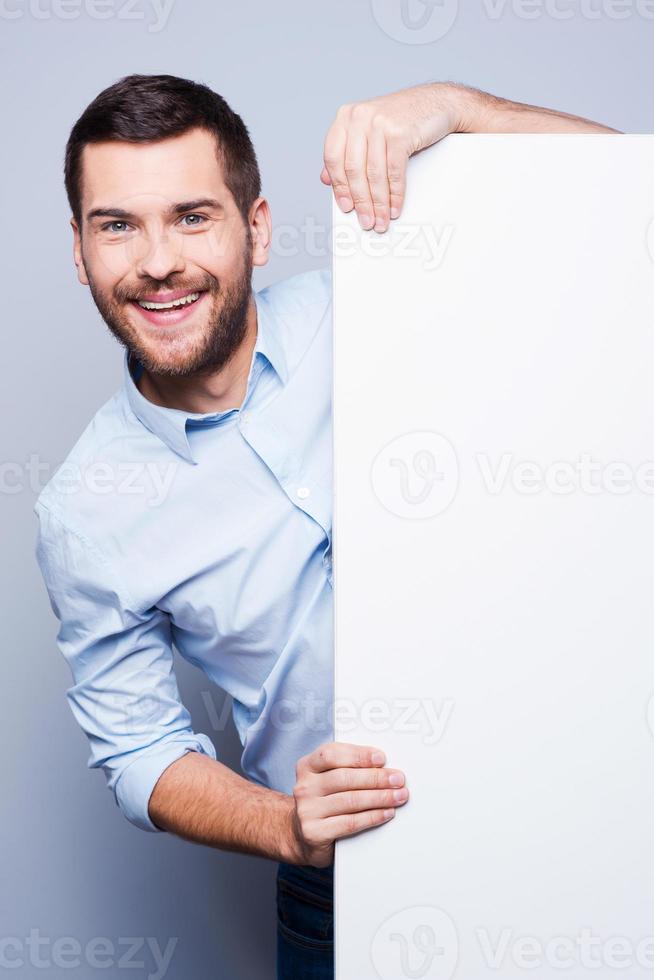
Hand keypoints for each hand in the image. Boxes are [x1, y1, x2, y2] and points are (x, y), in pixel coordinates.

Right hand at [288, 742, 408, 867]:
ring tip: (398, 796)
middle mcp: (304, 787)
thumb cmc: (324, 800)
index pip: (331, 754)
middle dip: (376, 778)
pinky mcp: (314, 832)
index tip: (381, 758)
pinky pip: (350, 823)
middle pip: (344, 778)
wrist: (303, 834)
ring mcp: (307, 810)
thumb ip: (348, 767)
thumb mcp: (328, 777)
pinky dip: (372, 817)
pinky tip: (386, 813)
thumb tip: (383, 765)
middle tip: (397, 779)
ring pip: (350, 800)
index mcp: (307, 766)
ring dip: (379, 798)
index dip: (358, 755)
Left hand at [321, 82, 465, 233]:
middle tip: (366, 221)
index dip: (339, 187)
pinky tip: (394, 207)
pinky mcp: (400, 132)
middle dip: (361, 201)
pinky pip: (393, 172)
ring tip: (381, 220)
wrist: (438, 102)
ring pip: (374, 174)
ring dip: (378, 203)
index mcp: (346, 117)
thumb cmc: (403, 119)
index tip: (346, 207)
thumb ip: (347, 152)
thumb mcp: (369, 131)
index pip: (333, 158)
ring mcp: (379, 123)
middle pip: (353, 169)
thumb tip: (325, 179)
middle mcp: (359, 117)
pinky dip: (394, 194)